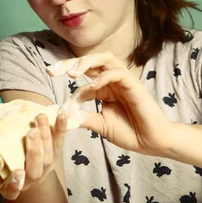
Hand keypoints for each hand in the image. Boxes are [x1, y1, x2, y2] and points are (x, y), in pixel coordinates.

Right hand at [0, 112, 68, 200]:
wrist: (19, 154)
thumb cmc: (0, 159)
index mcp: (12, 186)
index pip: (13, 190)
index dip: (15, 183)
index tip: (16, 172)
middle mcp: (31, 179)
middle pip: (36, 169)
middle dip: (35, 150)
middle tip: (30, 132)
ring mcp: (45, 167)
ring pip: (49, 155)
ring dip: (46, 136)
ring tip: (40, 118)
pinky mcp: (55, 154)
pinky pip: (60, 143)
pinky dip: (62, 129)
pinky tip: (63, 115)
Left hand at [48, 51, 173, 154]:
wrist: (152, 143)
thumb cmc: (130, 132)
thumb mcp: (99, 124)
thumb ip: (83, 117)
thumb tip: (63, 114)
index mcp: (103, 87)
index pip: (82, 73)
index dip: (65, 72)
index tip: (49, 75)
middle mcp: (112, 80)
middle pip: (91, 61)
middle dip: (70, 62)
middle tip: (53, 69)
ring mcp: (124, 81)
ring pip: (105, 59)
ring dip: (87, 63)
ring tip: (72, 73)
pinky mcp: (135, 85)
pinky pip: (118, 73)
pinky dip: (104, 77)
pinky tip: (93, 86)